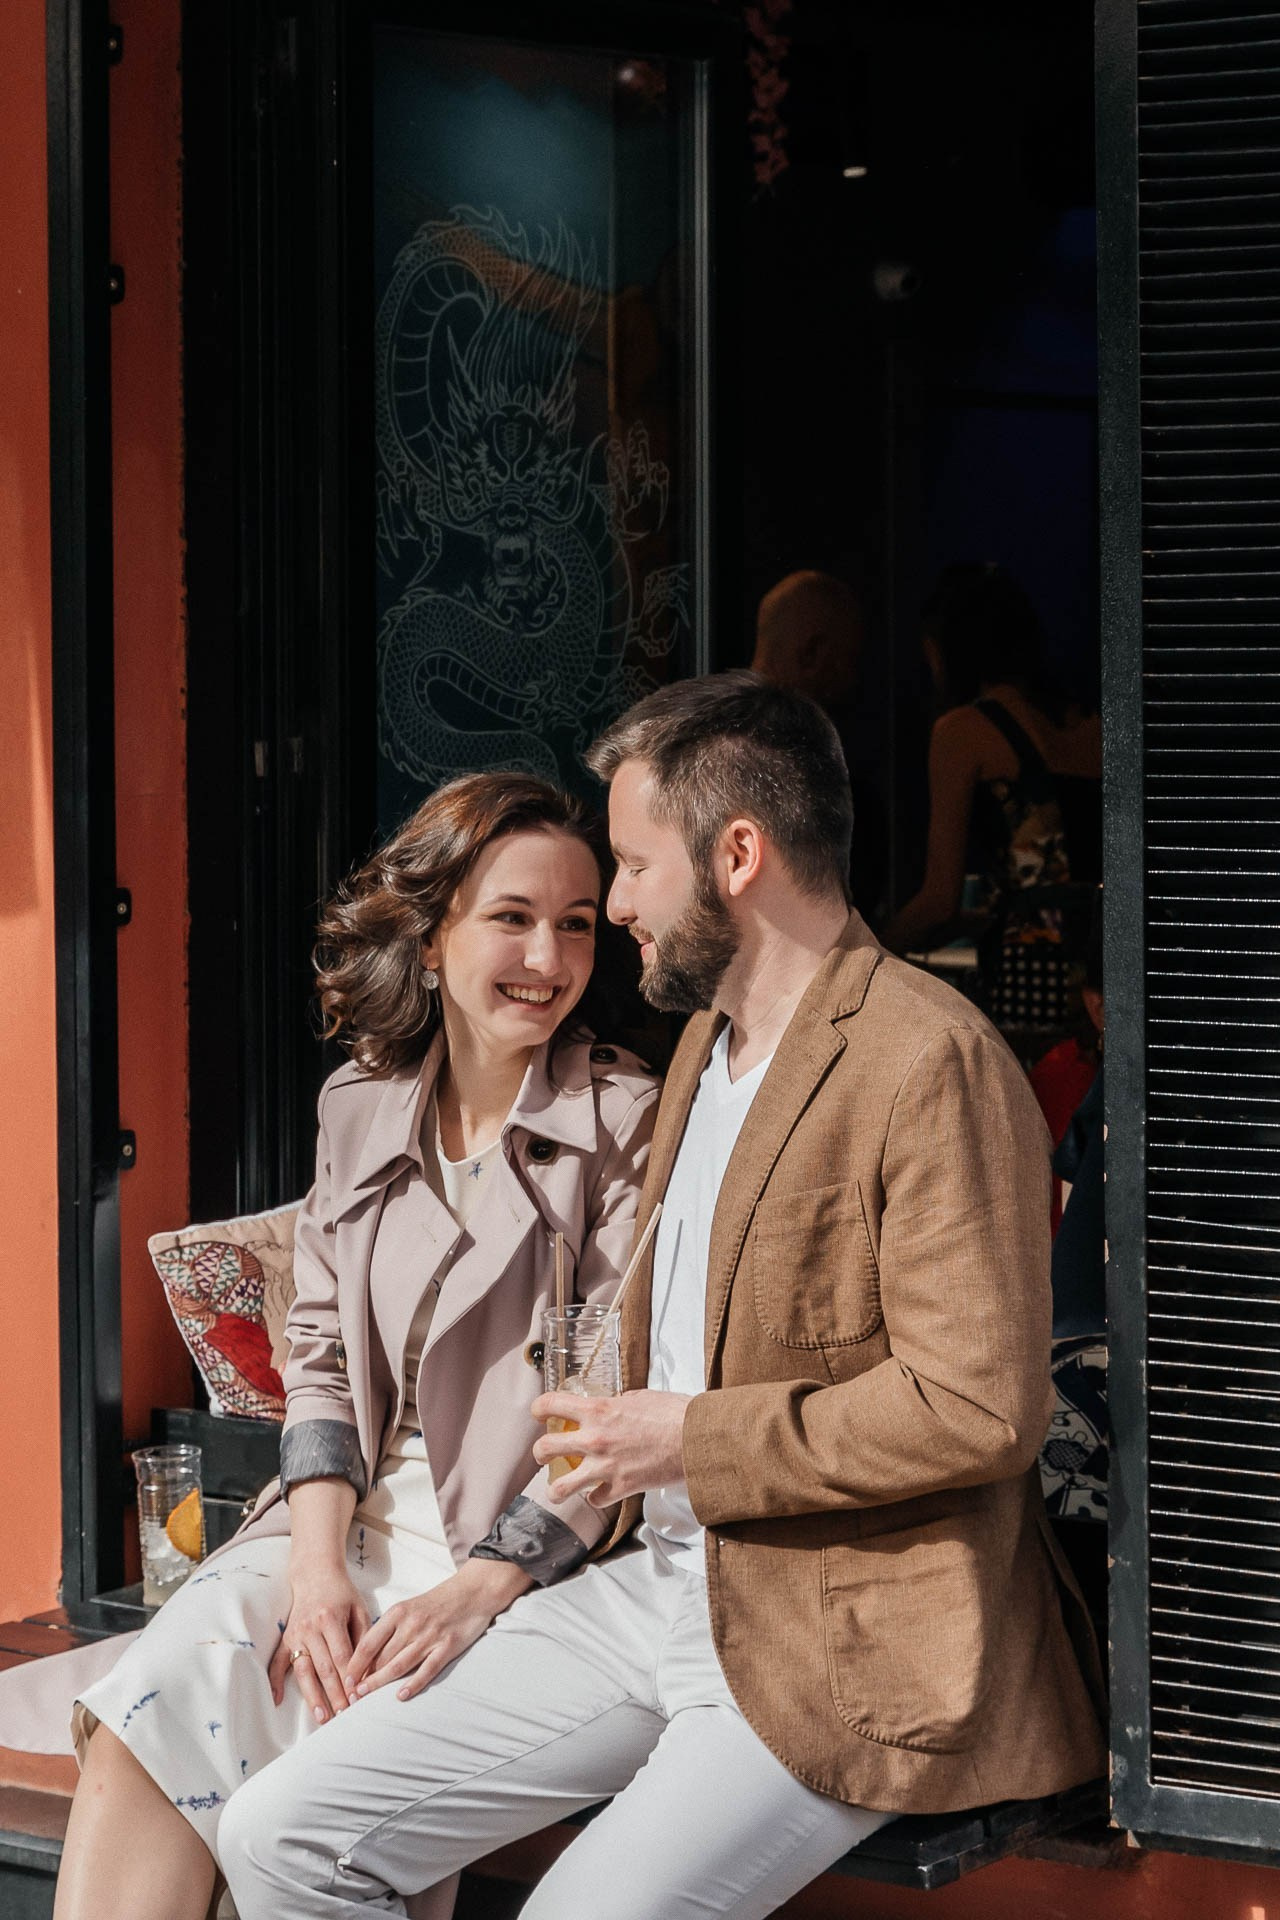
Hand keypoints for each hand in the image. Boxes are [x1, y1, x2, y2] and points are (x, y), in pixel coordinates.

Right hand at [268, 1566, 370, 1722]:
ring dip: (312, 1695)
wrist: (315, 1573)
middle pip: (324, 1668)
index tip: (358, 1699)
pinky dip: (275, 1681)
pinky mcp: (285, 1639)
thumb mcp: (359, 1608)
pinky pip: (277, 1662)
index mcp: (330, 1619)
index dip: (350, 1679)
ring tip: (322, 1716)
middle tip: (345, 1715)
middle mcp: (310, 1628)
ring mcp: (295, 1634)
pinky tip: (277, 1700)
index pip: (342, 1656)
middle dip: (335, 1694)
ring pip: (303, 1670)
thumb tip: (369, 1670)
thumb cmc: (342, 1594)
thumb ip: (364, 1637)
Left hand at [345, 1559, 530, 1702]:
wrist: (473, 1591)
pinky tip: (401, 1696)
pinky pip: (427, 1669)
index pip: (368, 1642)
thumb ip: (390, 1629)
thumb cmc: (438, 1602)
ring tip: (364, 1698)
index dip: (354, 1663)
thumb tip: (368, 1656)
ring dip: (379, 1683)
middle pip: (381, 1657)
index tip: (344, 1679)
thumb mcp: (409, 1607)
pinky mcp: (448, 1646)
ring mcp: (430, 1636)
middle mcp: (411, 1624)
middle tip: (349, 1696)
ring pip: (399, 1665)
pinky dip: (413, 1683)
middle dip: (363, 1678)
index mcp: (398, 1612)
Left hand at [531, 1388, 691, 1507]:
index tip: (538, 1412)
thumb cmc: (674, 1413)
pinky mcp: (620, 1488)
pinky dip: (595, 1498)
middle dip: (540, 1452)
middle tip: (543, 1453)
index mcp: (598, 1410)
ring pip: (561, 1485)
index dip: (539, 1408)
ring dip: (555, 1487)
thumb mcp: (641, 1397)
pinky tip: (598, 1493)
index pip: (552, 1404)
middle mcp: (595, 1439)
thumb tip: (613, 1407)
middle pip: (546, 1448)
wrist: (696, 1438)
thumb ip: (619, 1404)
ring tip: (556, 1488)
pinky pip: (594, 1500)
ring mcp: (605, 1467)